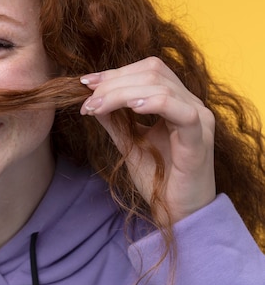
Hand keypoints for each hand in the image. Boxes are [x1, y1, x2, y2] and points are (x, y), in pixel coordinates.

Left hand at [79, 57, 215, 223]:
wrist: (176, 214)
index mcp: (176, 101)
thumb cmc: (158, 179)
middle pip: (152, 72)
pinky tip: (131, 108)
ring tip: (97, 108)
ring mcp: (199, 119)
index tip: (85, 83)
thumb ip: (114, 120)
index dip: (114, 73)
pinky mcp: (198, 140)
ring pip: (160, 86)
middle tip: (88, 101)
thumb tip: (92, 98)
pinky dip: (153, 103)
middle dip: (113, 82)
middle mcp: (191, 104)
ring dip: (121, 93)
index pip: (147, 70)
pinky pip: (180, 111)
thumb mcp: (129, 142)